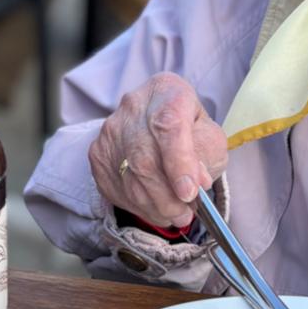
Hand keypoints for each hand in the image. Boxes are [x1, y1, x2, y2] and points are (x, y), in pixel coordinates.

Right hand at [89, 73, 227, 229]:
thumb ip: (208, 155)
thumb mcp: (209, 134)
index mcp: (167, 93)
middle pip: (145, 160)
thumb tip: (196, 183)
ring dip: (155, 207)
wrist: (153, 118)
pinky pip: (116, 188)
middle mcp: (133, 107)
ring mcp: (110, 131)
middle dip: (168, 198)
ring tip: (175, 215)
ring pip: (129, 180)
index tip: (189, 193)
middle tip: (185, 215)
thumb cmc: (189, 128)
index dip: (179, 163)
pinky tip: (155, 206)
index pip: (169, 127)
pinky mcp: (97, 153)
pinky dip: (139, 207)